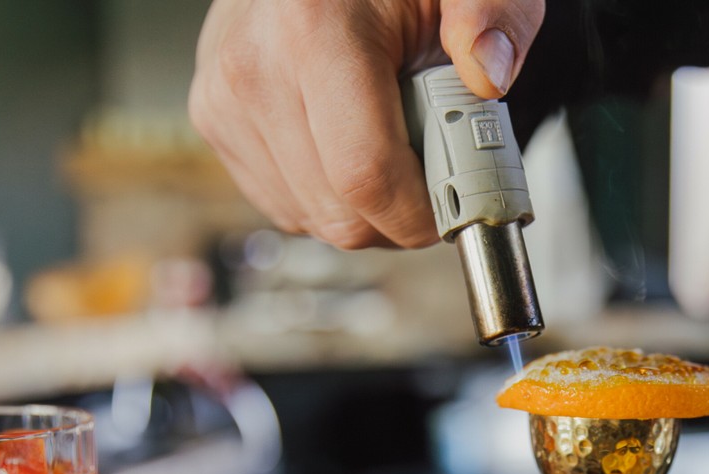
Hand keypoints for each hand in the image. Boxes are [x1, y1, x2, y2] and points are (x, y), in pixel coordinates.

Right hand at [190, 0, 544, 248]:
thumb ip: (494, 18)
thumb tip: (488, 74)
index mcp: (313, 26)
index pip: (365, 173)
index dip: (421, 213)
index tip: (457, 207)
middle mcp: (254, 65)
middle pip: (338, 212)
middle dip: (400, 214)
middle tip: (433, 164)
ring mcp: (225, 97)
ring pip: (313, 219)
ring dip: (366, 207)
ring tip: (391, 140)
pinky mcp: (214, 119)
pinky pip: (285, 204)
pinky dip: (330, 196)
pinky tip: (351, 144)